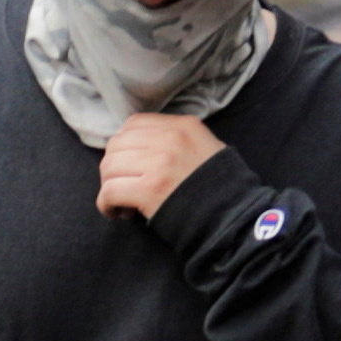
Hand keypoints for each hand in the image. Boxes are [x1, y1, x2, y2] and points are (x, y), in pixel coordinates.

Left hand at [95, 112, 223, 220]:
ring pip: (109, 167)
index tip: (128, 164)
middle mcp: (170, 138)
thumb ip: (175, 140)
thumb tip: (136, 148)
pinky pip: (110, 191)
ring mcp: (159, 162)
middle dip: (113, 167)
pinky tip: (117, 213)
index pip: (134, 123)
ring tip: (121, 202)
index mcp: (183, 125)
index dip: (124, 145)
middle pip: (117, 144)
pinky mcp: (150, 189)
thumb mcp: (204, 147)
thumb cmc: (219, 187)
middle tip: (122, 186)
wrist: (234, 217)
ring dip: (109, 186)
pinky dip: (106, 204)